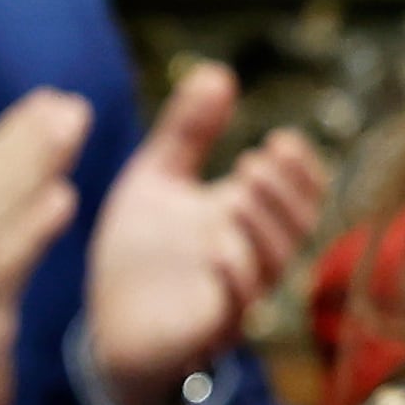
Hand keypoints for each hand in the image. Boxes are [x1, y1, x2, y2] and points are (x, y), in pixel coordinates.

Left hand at [82, 63, 328, 402]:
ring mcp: (235, 297)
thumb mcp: (156, 180)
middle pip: (298, 227)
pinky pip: (238, 309)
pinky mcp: (207, 332)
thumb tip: (218, 72)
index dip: (302, 169)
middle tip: (259, 159)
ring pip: (272, 265)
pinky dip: (235, 276)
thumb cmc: (138, 255)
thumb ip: (185, 132)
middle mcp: (252, 258)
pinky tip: (220, 246)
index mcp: (246, 220)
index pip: (302, 194)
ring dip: (263, 225)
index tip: (281, 138)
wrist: (103, 325)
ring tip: (241, 188)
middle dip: (285, 191)